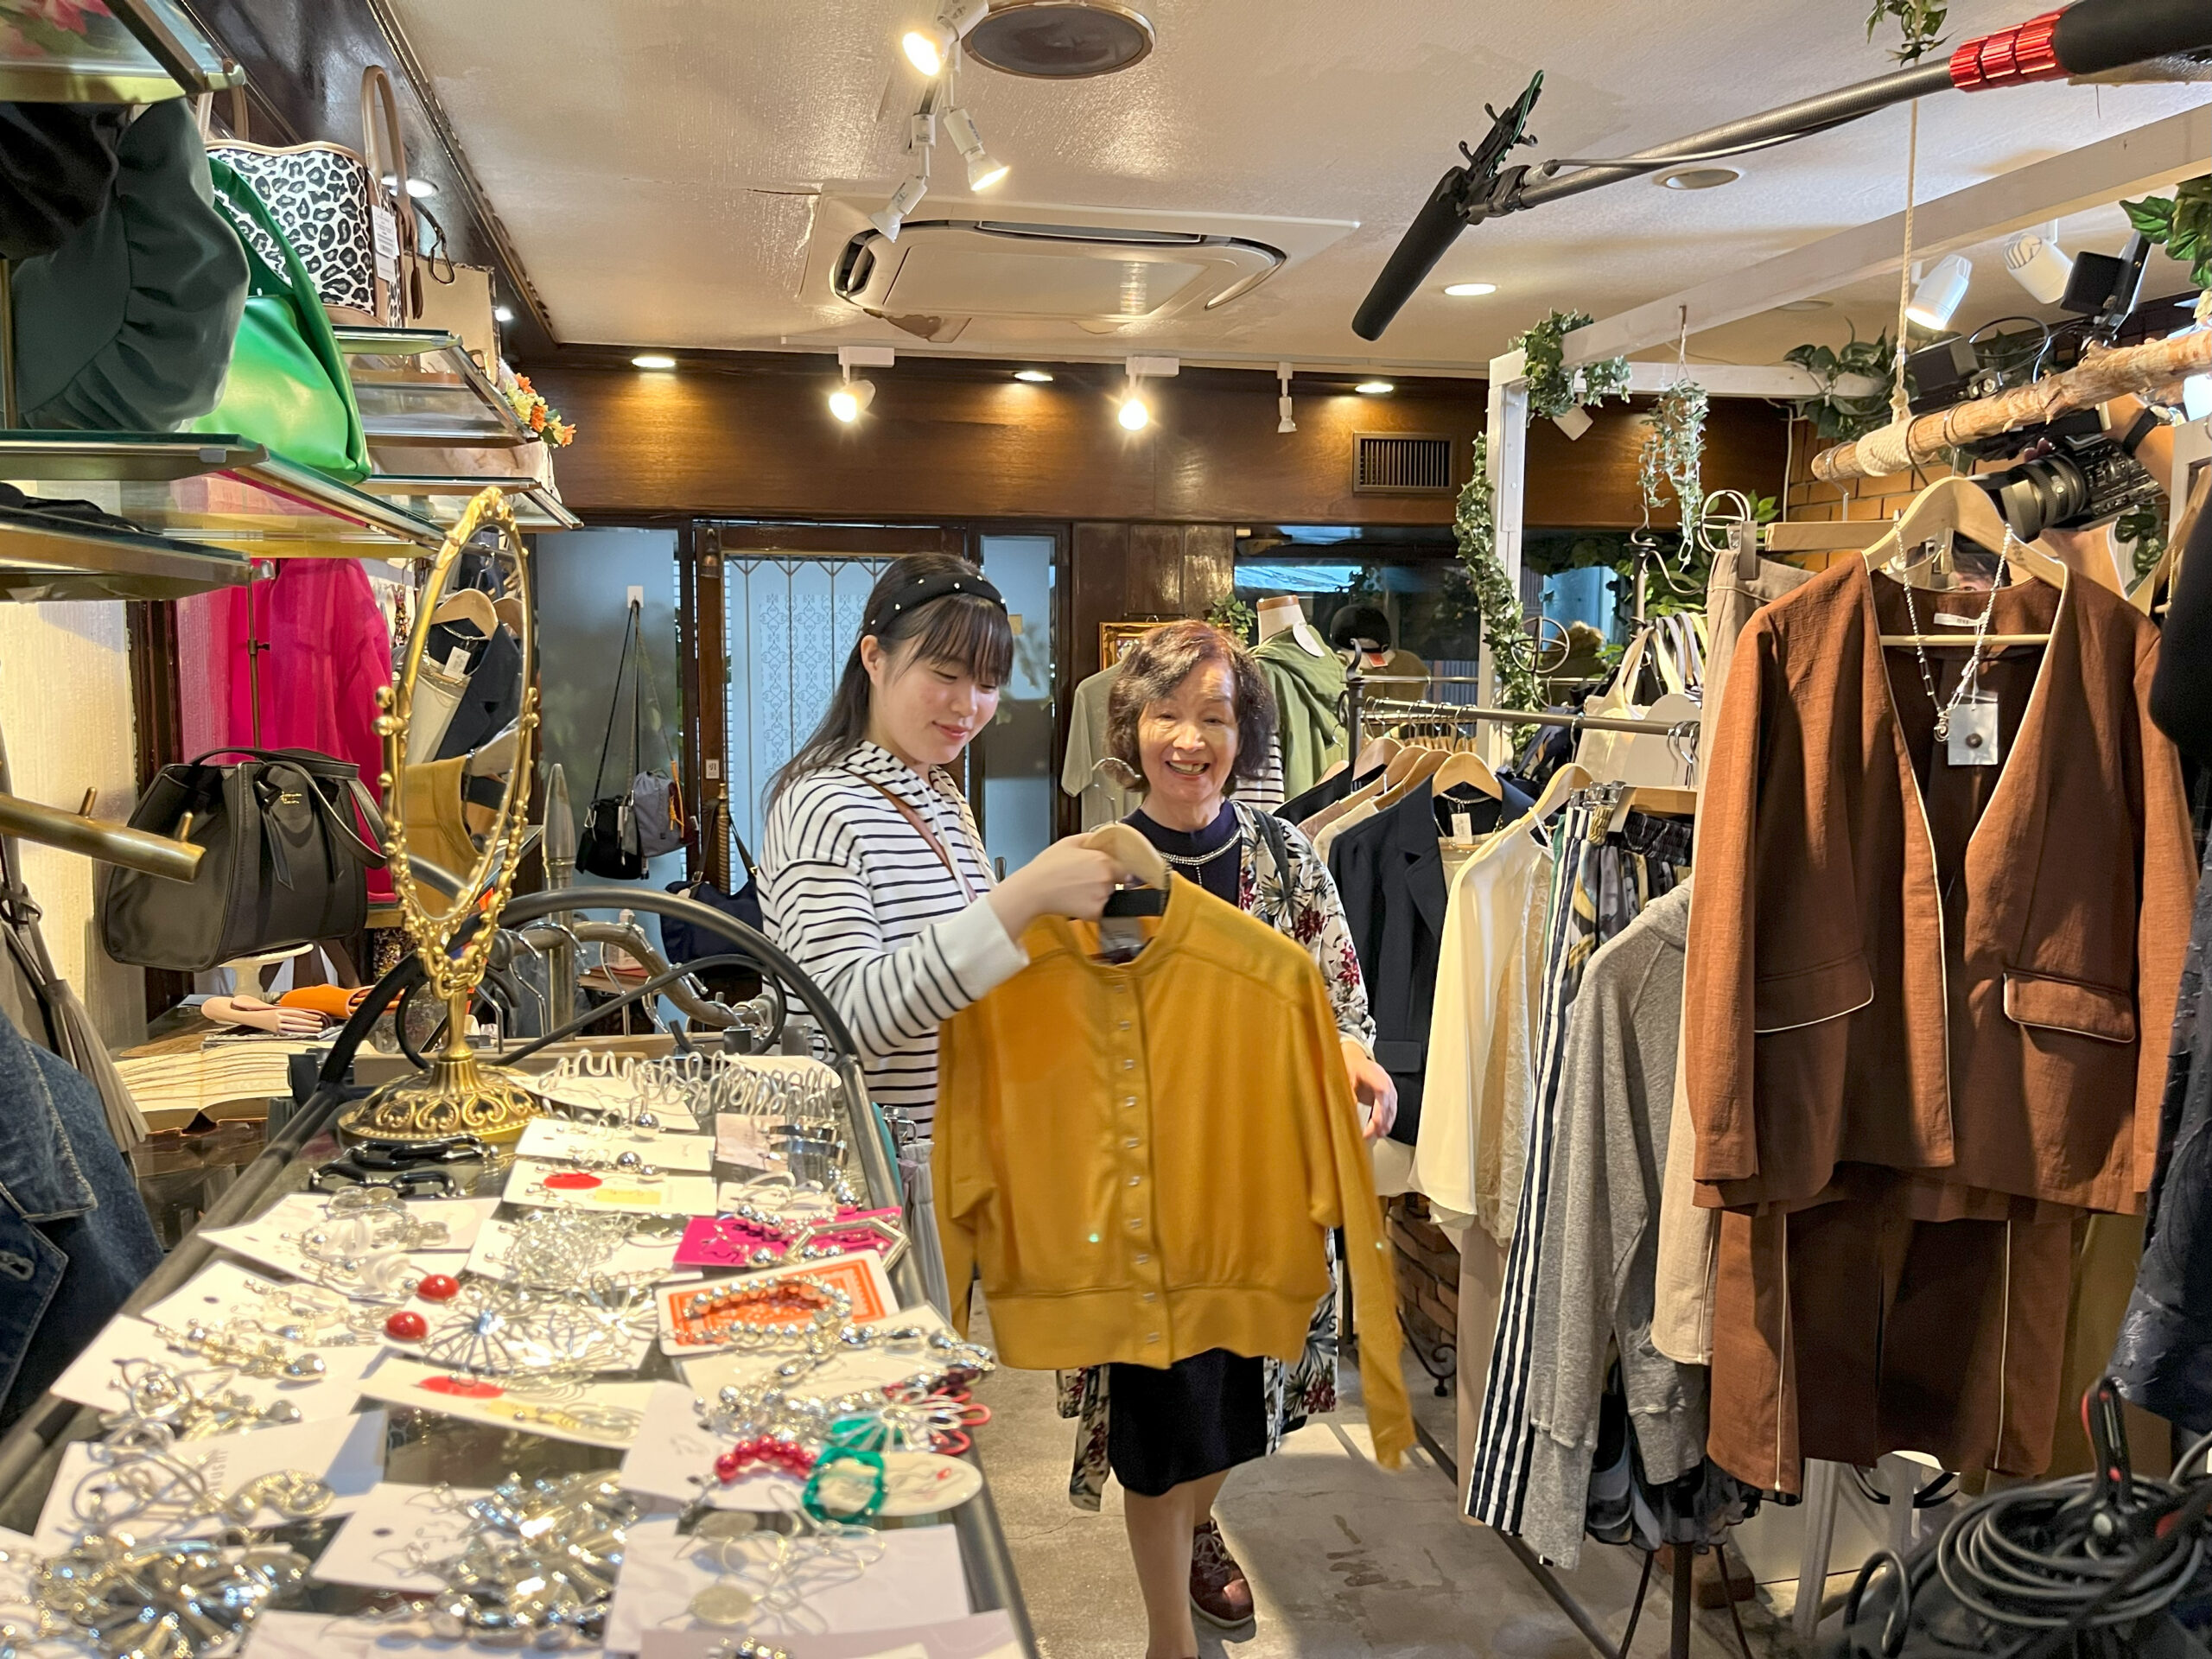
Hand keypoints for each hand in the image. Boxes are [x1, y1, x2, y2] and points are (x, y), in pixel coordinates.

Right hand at [988, 836, 1126, 937]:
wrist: (1034, 890)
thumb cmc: (1047, 867)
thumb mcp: (1069, 842)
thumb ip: (1092, 838)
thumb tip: (1105, 839)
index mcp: (1103, 860)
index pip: (1126, 866)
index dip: (1117, 868)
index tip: (1110, 871)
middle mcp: (1106, 879)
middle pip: (1120, 882)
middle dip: (1108, 880)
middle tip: (1087, 880)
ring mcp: (1102, 897)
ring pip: (1111, 896)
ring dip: (1101, 894)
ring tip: (1079, 890)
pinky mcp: (1096, 913)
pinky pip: (1102, 911)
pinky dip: (1093, 907)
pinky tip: (1078, 900)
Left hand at [1341, 1038, 1397, 1140]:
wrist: (1355, 1061)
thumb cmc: (1351, 1067)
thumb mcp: (1345, 1077)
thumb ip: (1349, 1093)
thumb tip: (1350, 1109)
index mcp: (1375, 1073)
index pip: (1383, 1091)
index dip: (1381, 1108)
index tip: (1376, 1121)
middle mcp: (1385, 1081)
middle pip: (1389, 1103)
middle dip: (1382, 1121)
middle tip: (1371, 1133)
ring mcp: (1389, 1089)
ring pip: (1392, 1109)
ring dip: (1385, 1124)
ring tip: (1375, 1135)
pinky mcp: (1389, 1097)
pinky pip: (1391, 1110)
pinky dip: (1387, 1122)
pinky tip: (1380, 1130)